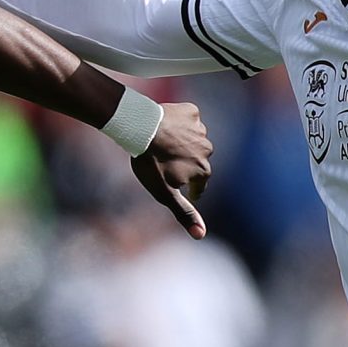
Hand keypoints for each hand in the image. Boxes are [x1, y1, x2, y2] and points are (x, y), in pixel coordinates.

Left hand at [133, 102, 213, 238]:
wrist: (140, 127)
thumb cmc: (150, 163)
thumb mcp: (165, 192)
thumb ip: (184, 212)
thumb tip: (202, 235)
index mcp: (204, 171)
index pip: (199, 185)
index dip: (188, 188)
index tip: (177, 185)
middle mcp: (207, 150)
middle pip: (197, 161)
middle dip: (184, 163)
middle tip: (164, 162)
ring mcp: (200, 129)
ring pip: (193, 140)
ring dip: (182, 143)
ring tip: (163, 144)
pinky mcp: (191, 111)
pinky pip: (188, 119)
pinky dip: (179, 123)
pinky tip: (166, 126)